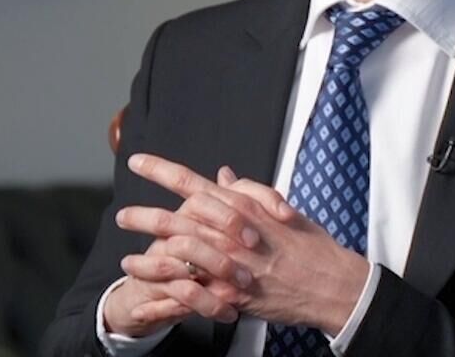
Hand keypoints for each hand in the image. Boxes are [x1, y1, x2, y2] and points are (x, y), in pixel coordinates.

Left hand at [120, 153, 368, 333]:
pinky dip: (170, 289)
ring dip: (148, 256)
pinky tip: (152, 290)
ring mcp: (231, 263)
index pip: (191, 181)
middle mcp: (231, 231)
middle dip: (144, 215)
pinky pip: (194, 291)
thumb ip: (246, 192)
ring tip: (127, 259)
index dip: (159, 170)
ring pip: (178, 253)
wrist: (332, 283)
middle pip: (175, 216)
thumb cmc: (309, 244)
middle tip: (122, 215)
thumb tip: (221, 176)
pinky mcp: (233, 293)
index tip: (136, 161)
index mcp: (240, 207)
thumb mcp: (278, 209)